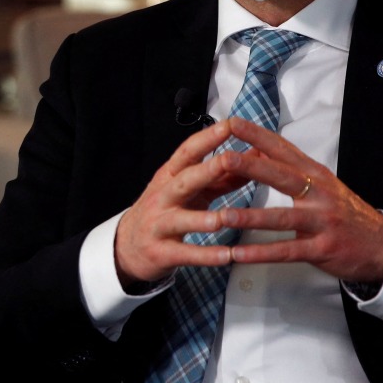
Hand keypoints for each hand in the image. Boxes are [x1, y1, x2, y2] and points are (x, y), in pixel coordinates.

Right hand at [114, 120, 249, 286]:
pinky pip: (185, 254)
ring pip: (181, 219)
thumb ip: (221, 177)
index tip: (230, 125)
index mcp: (170, 176)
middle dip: (206, 170)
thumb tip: (254, 157)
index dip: (207, 138)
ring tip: (225, 218)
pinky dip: (206, 255)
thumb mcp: (191, 190)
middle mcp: (163, 196)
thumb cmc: (166, 211)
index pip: (187, 152)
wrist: (128, 245)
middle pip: (183, 180)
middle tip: (229, 160)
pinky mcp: (162, 252)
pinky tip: (227, 257)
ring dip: (203, 219)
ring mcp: (159, 224)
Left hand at [216, 117, 382, 283]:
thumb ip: (290, 168)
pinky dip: (261, 253)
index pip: (283, 149)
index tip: (232, 123)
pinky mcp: (321, 249)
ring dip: (251, 217)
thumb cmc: (344, 212)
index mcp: (315, 174)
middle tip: (224, 160)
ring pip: (282, 218)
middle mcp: (319, 194)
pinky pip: (287, 251)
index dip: (257, 135)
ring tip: (223, 216)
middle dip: (251, 167)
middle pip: (282, 177)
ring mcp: (321, 222)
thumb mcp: (321, 183)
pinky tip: (239, 255)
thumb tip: (258, 148)